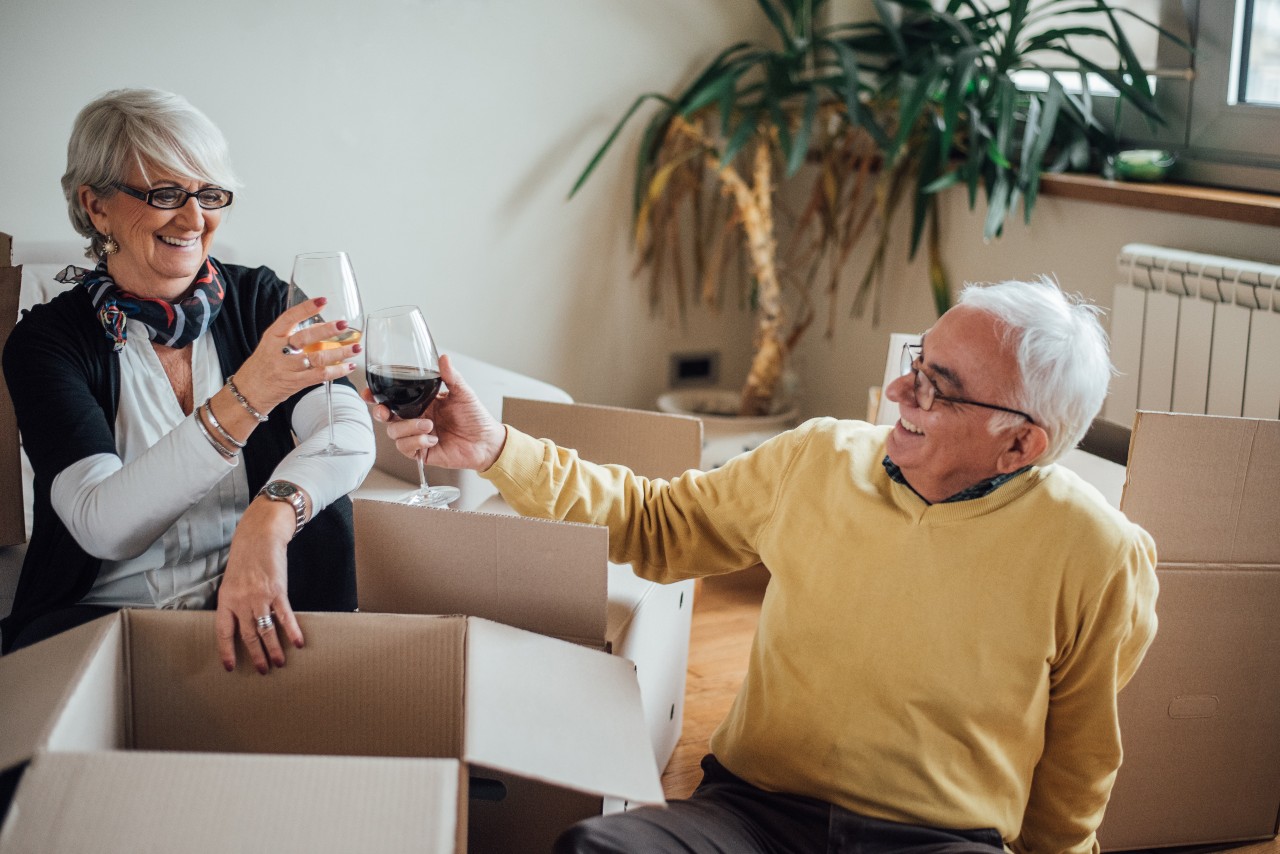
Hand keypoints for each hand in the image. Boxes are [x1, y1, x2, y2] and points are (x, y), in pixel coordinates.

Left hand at [215, 498, 304, 672]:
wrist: (259, 537)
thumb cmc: (245, 558)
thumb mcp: (231, 582)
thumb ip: (234, 603)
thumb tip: (242, 624)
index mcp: (225, 600)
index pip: (224, 632)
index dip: (227, 651)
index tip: (230, 667)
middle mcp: (241, 601)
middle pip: (248, 636)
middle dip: (256, 656)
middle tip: (263, 670)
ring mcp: (260, 597)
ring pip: (266, 630)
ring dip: (274, 649)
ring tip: (280, 662)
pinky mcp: (278, 591)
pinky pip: (285, 616)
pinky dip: (292, 631)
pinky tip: (297, 642)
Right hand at [232, 297, 361, 414]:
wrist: (249, 392)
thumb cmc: (263, 366)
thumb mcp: (271, 345)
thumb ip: (292, 335)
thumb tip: (322, 327)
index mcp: (272, 336)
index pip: (289, 317)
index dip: (306, 308)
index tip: (322, 300)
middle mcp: (279, 350)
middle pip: (305, 337)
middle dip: (327, 330)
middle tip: (344, 324)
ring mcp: (287, 367)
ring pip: (317, 358)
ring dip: (339, 353)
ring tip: (355, 347)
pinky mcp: (295, 383)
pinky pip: (320, 375)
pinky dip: (337, 371)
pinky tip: (349, 366)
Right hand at [362, 354, 506, 470]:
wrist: (487, 441)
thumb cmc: (476, 417)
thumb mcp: (463, 393)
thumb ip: (451, 377)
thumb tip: (444, 358)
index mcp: (421, 402)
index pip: (392, 398)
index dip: (376, 396)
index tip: (368, 393)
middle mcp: (416, 418)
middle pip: (386, 417)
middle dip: (380, 413)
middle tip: (385, 412)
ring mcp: (417, 436)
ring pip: (394, 433)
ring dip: (409, 428)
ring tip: (430, 425)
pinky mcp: (422, 452)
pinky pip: (407, 449)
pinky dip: (418, 443)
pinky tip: (433, 440)